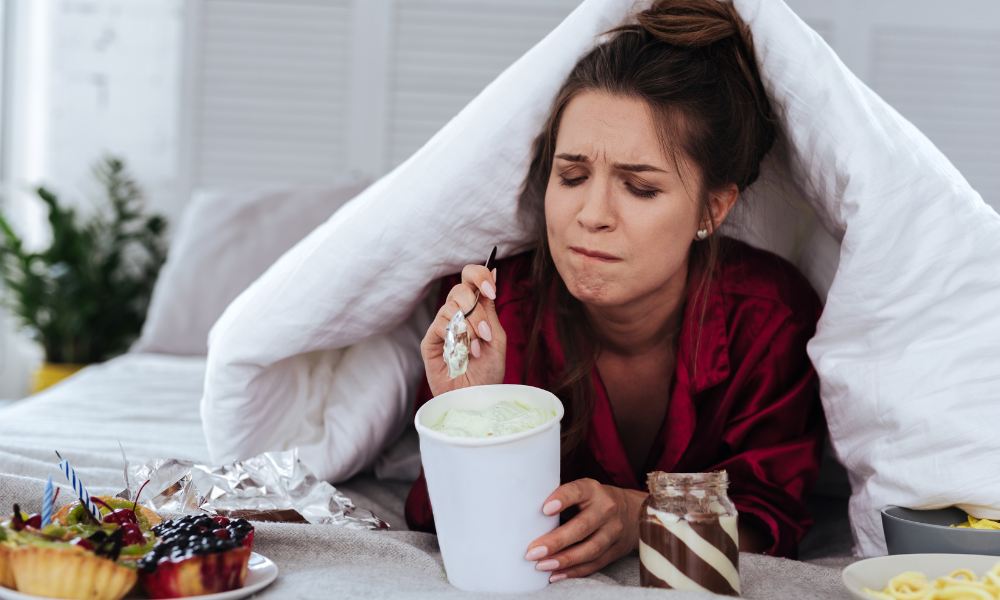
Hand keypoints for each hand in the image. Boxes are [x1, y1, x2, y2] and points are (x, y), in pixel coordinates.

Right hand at [420, 264, 505, 396]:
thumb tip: (492, 271)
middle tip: (485, 333)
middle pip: (459, 289)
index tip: (492, 291)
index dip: (479, 276)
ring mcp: (441, 327)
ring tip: (476, 351)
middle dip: (476, 311)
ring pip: (451, 309)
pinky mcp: (430, 341)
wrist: (476, 399)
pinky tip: (463, 355)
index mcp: (473, 310)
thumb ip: (490, 308)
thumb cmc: (488, 373)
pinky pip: (440, 326)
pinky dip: (455, 339)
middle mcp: (456, 315)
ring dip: (469, 330)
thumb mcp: (496, 338)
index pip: (470, 278)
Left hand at [524, 479, 646, 581]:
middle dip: (556, 541)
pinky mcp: (615, 551)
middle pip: (582, 527)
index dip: (562, 499)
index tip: (545, 509)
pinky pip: (595, 564)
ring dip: (564, 560)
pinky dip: (574, 572)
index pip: (578, 491)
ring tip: (541, 565)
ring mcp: (613, 532)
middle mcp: (606, 510)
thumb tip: (529, 505)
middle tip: (533, 551)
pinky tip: (556, 575)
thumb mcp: (585, 490)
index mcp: (594, 490)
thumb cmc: (597, 500)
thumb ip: (563, 496)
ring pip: (590, 549)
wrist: (636, 512)